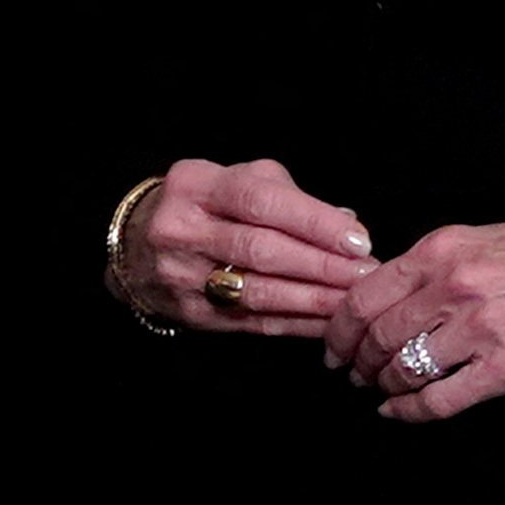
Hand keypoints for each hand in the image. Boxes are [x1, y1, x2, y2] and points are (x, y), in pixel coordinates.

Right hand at [113, 157, 375, 335]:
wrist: (137, 245)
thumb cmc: (203, 206)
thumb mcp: (234, 180)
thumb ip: (289, 196)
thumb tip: (347, 224)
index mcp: (195, 186)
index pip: (260, 201)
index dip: (314, 221)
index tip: (359, 239)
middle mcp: (180, 230)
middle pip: (260, 249)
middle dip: (321, 265)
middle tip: (367, 273)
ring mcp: (180, 275)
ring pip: (258, 291)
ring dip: (314, 299)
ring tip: (355, 299)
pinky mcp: (190, 312)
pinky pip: (253, 322)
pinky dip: (296, 323)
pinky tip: (329, 321)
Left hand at [326, 215, 504, 421]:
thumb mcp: (478, 239)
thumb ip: (427, 266)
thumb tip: (377, 294)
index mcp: (441, 252)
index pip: (363, 296)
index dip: (337, 329)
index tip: (333, 344)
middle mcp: (454, 288)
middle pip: (376, 337)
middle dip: (354, 361)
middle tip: (351, 372)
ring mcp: (480, 330)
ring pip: (401, 369)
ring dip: (381, 385)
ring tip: (379, 388)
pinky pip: (438, 400)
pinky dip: (408, 410)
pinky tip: (398, 411)